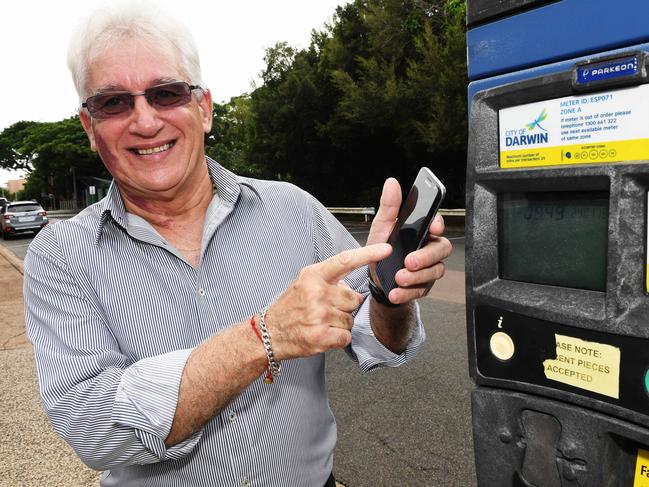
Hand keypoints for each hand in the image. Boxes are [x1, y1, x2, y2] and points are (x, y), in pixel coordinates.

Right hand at [266, 243, 391, 359]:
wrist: (269, 332)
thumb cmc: (289, 308)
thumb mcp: (305, 284)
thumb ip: (330, 281)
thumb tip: (354, 291)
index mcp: (313, 276)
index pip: (346, 261)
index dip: (368, 254)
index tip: (385, 249)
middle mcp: (317, 293)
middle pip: (353, 298)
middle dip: (344, 306)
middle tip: (325, 309)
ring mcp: (319, 315)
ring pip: (350, 319)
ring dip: (340, 323)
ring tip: (321, 322)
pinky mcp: (321, 336)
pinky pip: (346, 336)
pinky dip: (338, 338)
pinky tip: (323, 334)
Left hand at [367, 178, 451, 304]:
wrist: (376, 278)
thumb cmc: (382, 249)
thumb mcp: (381, 227)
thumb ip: (389, 207)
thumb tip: (392, 183)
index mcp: (421, 231)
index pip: (437, 224)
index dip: (438, 224)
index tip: (433, 228)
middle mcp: (429, 248)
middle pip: (441, 249)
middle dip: (426, 256)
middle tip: (409, 261)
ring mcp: (429, 268)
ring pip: (435, 271)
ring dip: (416, 277)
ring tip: (399, 278)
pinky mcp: (424, 286)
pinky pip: (422, 290)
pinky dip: (408, 292)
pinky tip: (396, 292)